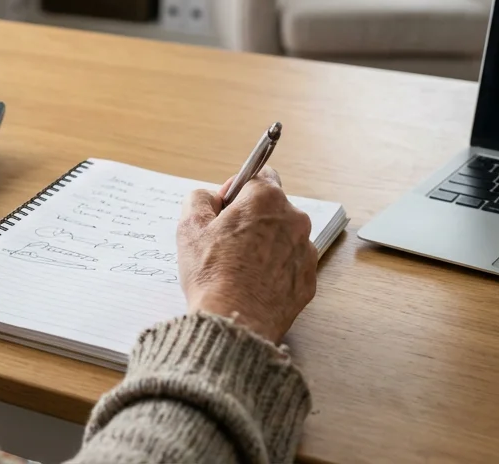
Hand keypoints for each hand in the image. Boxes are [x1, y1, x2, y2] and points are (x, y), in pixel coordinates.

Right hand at [176, 168, 317, 343]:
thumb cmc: (212, 274)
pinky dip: (274, 270)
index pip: (258, 176)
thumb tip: (210, 198)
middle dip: (250, 218)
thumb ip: (199, 199)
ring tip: (238, 267)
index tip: (223, 208)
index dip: (236, 190)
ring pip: (282, 237)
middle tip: (225, 241)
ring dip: (264, 244)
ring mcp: (306, 252)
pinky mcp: (309, 280)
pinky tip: (252, 284)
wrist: (234, 322)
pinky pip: (290, 265)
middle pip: (271, 208)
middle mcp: (294, 220)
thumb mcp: (189, 226)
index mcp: (266, 199)